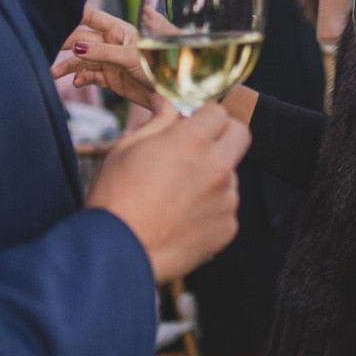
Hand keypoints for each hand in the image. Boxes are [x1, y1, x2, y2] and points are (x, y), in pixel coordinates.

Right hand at [54, 7, 152, 105]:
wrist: (170, 92)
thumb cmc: (158, 66)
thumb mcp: (129, 57)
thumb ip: (102, 52)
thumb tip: (76, 47)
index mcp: (118, 30)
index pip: (91, 17)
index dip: (73, 15)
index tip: (53, 16)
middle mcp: (111, 43)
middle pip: (81, 39)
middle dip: (64, 43)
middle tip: (45, 47)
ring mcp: (110, 61)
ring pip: (83, 60)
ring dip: (68, 66)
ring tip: (53, 73)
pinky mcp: (111, 78)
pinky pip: (90, 76)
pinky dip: (82, 79)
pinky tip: (77, 83)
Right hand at [86, 101, 250, 282]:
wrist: (116, 252)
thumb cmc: (115, 197)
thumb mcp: (127, 148)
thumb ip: (156, 122)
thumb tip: (165, 103)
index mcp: (193, 140)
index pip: (218, 111)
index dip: (204, 116)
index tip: (193, 125)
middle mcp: (217, 167)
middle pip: (241, 134)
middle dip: (224, 135)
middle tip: (200, 148)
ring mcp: (226, 199)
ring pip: (231, 175)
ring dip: (213, 177)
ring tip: (177, 195)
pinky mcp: (228, 227)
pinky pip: (225, 208)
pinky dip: (210, 210)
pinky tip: (181, 218)